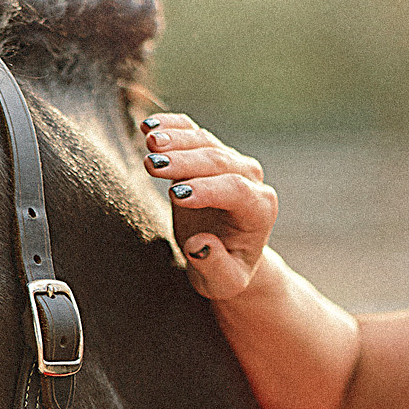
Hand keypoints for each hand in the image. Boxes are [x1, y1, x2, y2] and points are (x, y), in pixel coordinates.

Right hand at [139, 112, 278, 297]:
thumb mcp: (223, 282)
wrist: (226, 255)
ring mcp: (231, 161)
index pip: (236, 191)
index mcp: (260, 209)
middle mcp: (251, 180)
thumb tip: (200, 244)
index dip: (207, 190)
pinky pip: (192, 131)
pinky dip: (172, 126)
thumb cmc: (225, 271)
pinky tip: (149, 126)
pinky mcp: (210, 152)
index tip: (176, 196)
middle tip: (152, 165)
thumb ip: (215, 266)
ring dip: (176, 140)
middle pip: (218, 161)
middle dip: (185, 162)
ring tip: (149, 142)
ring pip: (204, 142)